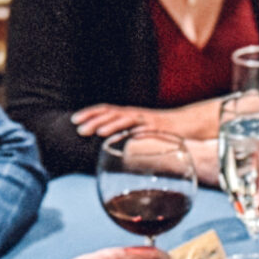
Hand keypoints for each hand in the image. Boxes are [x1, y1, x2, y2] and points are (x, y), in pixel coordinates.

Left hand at [72, 103, 192, 140]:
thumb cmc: (159, 131)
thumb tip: (105, 149)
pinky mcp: (157, 127)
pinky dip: (136, 131)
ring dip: (111, 125)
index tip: (73, 120)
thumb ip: (123, 137)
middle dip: (94, 120)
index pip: (104, 110)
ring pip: (125, 119)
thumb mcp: (137, 131)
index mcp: (127, 114)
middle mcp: (134, 114)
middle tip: (79, 129)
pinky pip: (145, 128)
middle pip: (110, 113)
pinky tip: (128, 135)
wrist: (185, 123)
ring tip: (98, 133)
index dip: (89, 113)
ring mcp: (145, 120)